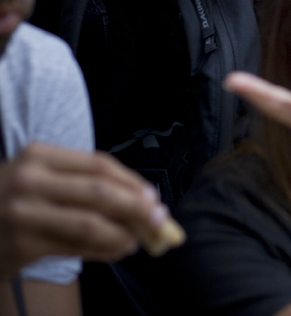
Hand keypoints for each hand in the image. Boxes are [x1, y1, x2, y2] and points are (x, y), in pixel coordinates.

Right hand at [0, 144, 167, 278]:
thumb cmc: (12, 199)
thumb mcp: (39, 177)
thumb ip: (82, 183)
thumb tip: (141, 200)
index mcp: (39, 155)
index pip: (99, 165)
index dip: (132, 182)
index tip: (155, 198)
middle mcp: (29, 181)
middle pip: (99, 192)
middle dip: (137, 208)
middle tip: (160, 220)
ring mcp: (23, 213)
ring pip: (90, 223)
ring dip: (123, 234)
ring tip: (138, 239)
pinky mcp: (21, 245)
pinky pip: (75, 247)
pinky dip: (104, 250)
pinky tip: (117, 250)